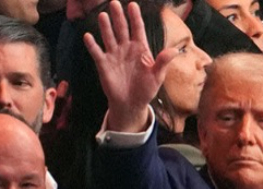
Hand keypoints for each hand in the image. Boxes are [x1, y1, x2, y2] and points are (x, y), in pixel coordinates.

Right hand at [83, 0, 177, 131]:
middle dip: (119, 16)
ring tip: (102, 15)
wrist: (131, 104)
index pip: (138, 29)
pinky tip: (88, 36)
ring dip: (105, 27)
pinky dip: (92, 45)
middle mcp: (126, 49)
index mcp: (140, 49)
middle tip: (114, 2)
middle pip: (122, 29)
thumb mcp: (157, 76)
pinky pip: (97, 53)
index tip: (133, 5)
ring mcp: (114, 55)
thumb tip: (175, 50)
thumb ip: (163, 62)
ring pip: (109, 37)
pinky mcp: (104, 65)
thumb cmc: (146, 89)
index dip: (135, 17)